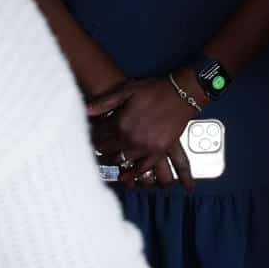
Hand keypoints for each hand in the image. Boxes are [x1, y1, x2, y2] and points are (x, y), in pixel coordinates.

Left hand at [87, 75, 198, 189]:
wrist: (183, 93)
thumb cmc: (155, 90)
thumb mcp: (128, 90)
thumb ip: (105, 102)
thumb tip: (85, 111)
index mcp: (120, 123)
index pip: (99, 135)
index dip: (93, 135)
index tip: (92, 135)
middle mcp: (131, 138)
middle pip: (107, 149)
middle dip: (101, 148)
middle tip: (98, 147)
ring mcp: (145, 146)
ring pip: (121, 159)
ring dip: (113, 159)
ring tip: (110, 157)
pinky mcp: (159, 151)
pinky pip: (142, 168)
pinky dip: (133, 174)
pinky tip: (125, 178)